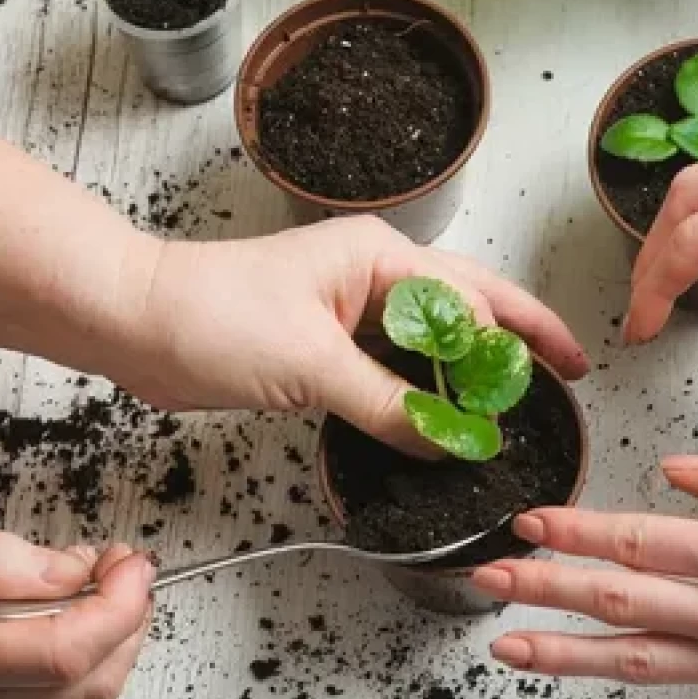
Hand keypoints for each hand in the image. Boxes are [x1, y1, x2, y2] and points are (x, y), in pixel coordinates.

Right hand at [0, 524, 152, 698]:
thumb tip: (69, 568)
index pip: (66, 650)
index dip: (120, 604)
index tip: (131, 562)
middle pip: (90, 683)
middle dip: (130, 620)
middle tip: (123, 565)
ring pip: (81, 698)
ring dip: (114, 638)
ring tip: (98, 580)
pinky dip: (85, 654)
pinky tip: (70, 610)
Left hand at [116, 216, 588, 454]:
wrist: (136, 323)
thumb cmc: (210, 316)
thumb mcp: (313, 366)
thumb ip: (390, 406)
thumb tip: (451, 439)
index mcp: (379, 259)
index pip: (473, 299)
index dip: (520, 340)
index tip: (560, 373)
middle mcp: (372, 276)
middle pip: (466, 311)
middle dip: (513, 347)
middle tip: (560, 379)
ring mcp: (349, 309)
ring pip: (430, 343)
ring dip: (467, 375)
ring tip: (511, 407)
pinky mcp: (325, 343)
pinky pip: (391, 368)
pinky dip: (420, 394)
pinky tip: (443, 416)